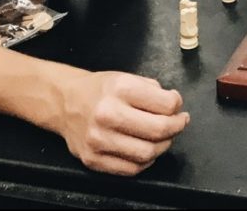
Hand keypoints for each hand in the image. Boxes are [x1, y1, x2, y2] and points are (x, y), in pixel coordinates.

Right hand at [58, 70, 188, 175]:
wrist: (65, 103)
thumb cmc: (101, 89)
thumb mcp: (127, 77)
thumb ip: (152, 90)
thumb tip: (174, 107)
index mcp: (121, 89)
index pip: (165, 104)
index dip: (178, 105)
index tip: (177, 105)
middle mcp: (108, 115)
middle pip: (158, 130)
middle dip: (177, 127)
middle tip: (180, 122)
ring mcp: (99, 141)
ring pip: (147, 153)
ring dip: (164, 146)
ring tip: (165, 137)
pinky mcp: (93, 160)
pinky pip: (130, 169)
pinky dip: (146, 162)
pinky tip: (148, 150)